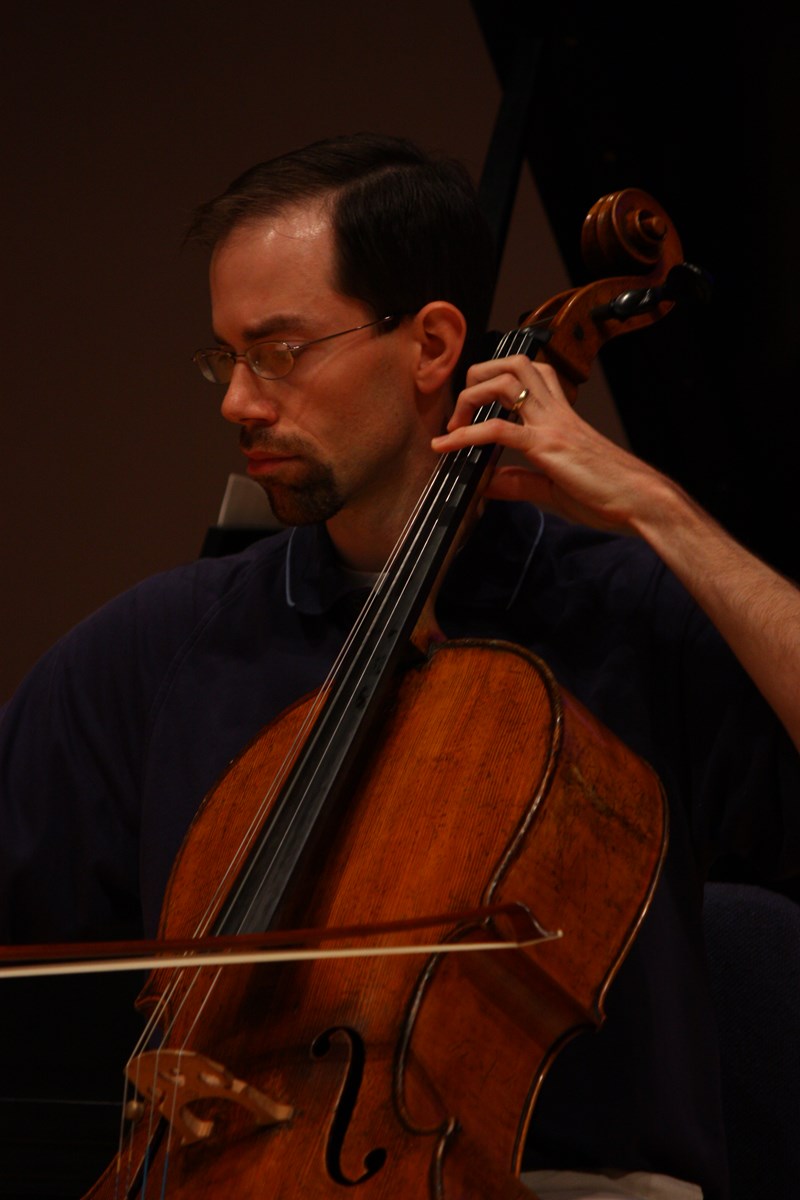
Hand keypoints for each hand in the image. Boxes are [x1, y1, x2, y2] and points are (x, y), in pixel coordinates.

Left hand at [432, 355, 672, 534]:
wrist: (642, 501)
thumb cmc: (607, 494)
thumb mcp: (554, 488)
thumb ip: (519, 483)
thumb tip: (486, 484)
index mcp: (561, 416)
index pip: (530, 375)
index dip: (497, 379)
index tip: (473, 408)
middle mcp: (556, 412)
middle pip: (514, 363)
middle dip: (478, 375)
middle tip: (461, 411)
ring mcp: (552, 425)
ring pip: (505, 382)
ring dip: (470, 396)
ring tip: (453, 426)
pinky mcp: (548, 446)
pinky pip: (499, 430)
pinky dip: (466, 435)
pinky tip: (447, 447)